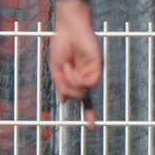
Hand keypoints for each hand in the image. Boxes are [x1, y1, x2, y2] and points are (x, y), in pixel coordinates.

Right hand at [50, 0, 101, 126]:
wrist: (69, 28)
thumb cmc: (61, 44)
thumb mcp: (56, 68)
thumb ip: (60, 84)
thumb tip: (63, 101)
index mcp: (78, 78)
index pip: (85, 99)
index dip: (88, 112)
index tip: (91, 126)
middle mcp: (87, 76)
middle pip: (79, 95)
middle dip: (67, 89)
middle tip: (63, 73)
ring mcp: (93, 72)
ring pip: (84, 90)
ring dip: (71, 82)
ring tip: (67, 68)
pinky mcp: (98, 66)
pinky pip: (89, 82)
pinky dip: (78, 79)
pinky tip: (73, 69)